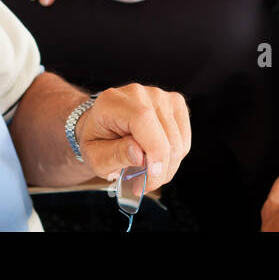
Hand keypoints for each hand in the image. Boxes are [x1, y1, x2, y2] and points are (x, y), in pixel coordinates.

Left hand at [75, 84, 190, 191]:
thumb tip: (139, 155)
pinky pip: (184, 138)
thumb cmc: (97, 140)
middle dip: (159, 170)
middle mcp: (139, 93)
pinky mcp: (175, 103)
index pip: (143, 119)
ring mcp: (160, 95)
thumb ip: (114, 155)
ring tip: (148, 175)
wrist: (103, 124)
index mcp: (113, 101)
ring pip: (178, 141)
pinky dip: (175, 156)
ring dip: (167, 167)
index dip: (154, 150)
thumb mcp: (94, 156)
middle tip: (143, 186)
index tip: (152, 176)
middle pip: (165, 135)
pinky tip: (158, 161)